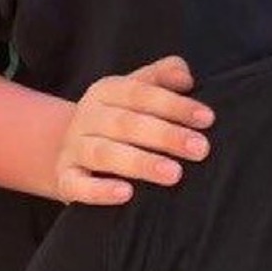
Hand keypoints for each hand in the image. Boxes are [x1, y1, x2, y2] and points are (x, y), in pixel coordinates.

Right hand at [54, 55, 215, 204]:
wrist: (70, 146)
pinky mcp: (64, 178)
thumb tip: (186, 78)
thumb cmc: (120, 117)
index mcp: (106, 90)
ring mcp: (73, 148)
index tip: (207, 119)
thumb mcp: (138, 90)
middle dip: (166, 136)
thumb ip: (163, 76)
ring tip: (174, 174)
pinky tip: (126, 194)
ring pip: (105, 154)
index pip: (141, 93)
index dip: (174, 104)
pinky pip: (77, 185)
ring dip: (141, 163)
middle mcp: (87, 116)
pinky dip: (99, 191)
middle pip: (127, 123)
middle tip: (200, 149)